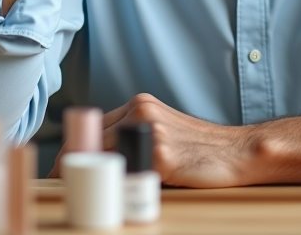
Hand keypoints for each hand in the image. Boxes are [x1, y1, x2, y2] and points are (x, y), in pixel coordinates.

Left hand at [48, 94, 255, 187]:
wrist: (237, 152)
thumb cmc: (201, 147)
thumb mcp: (164, 128)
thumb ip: (135, 133)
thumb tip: (99, 157)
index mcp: (140, 104)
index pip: (92, 126)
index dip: (73, 150)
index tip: (63, 170)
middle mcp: (141, 112)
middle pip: (89, 140)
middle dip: (72, 165)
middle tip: (65, 186)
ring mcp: (150, 132)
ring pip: (102, 156)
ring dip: (90, 177)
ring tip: (85, 194)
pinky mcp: (160, 156)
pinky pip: (126, 174)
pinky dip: (116, 187)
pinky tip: (114, 197)